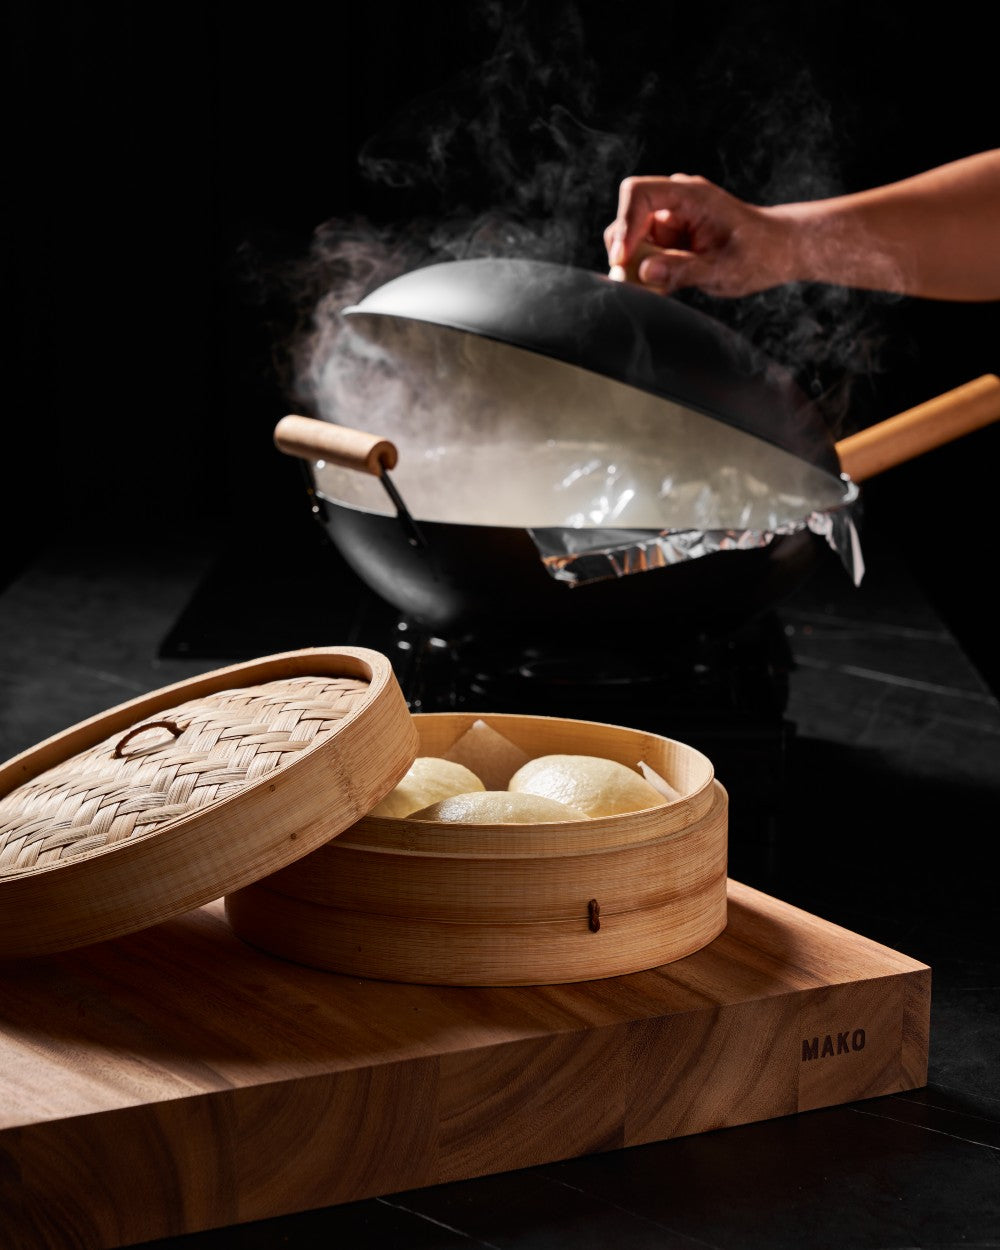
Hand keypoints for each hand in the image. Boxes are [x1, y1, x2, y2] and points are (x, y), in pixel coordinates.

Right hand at [604, 174, 791, 296]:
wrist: (778, 251)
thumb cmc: (760, 254)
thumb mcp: (725, 269)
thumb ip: (684, 270)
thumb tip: (644, 272)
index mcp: (690, 196)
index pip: (638, 194)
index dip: (624, 225)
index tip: (622, 259)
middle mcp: (675, 204)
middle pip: (626, 218)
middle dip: (625, 251)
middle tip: (634, 283)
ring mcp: (670, 223)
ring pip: (631, 241)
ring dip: (634, 267)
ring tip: (656, 289)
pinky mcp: (670, 242)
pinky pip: (644, 257)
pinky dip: (645, 276)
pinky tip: (662, 289)